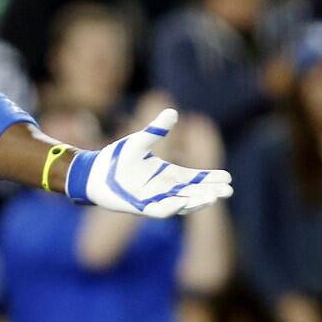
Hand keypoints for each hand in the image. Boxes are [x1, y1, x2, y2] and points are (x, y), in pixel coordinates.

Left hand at [66, 109, 232, 217]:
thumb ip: (156, 130)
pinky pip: (158, 210)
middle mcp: (164, 189)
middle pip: (193, 192)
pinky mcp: (139, 207)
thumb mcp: (139, 141)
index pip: (194, 177)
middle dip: (210, 192)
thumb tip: (172, 111)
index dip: (210, 178)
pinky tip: (182, 202)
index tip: (228, 177)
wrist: (93, 172)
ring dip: (196, 202)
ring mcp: (153, 199)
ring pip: (181, 203)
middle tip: (228, 191)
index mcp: (167, 174)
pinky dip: (170, 207)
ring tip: (212, 198)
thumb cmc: (117, 157)